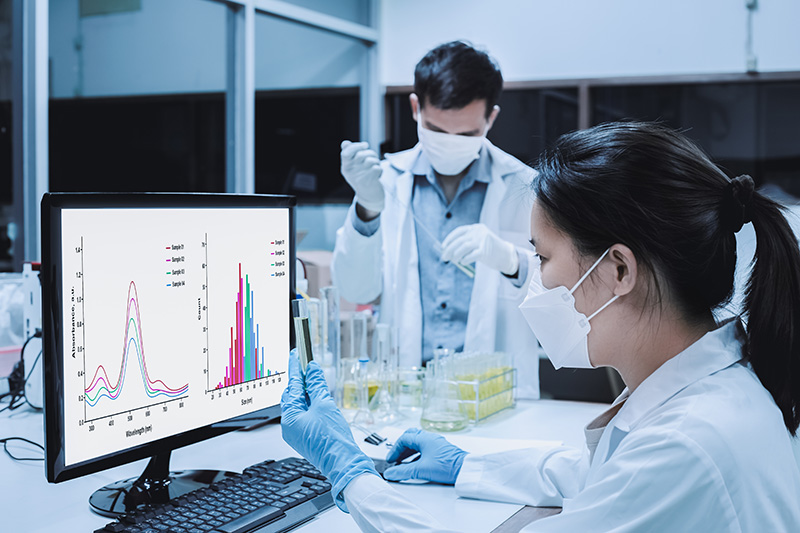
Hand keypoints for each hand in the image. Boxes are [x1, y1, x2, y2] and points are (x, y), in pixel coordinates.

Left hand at [281, 353, 377, 510]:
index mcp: (289, 418)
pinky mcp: (306, 437)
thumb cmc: (333, 440)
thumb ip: (316, 385)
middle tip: (308, 365)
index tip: (297, 354)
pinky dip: (311, 404)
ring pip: (299, 406)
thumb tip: (312, 369)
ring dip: (307, 392)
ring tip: (316, 380)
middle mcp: (289, 426)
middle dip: (301, 380)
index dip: (295, 368)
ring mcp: (297, 433)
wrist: (344, 464)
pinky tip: (320, 398)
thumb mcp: (325, 405)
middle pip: (293, 396)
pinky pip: (305, 416)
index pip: (292, 386)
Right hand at [341, 140, 383, 212]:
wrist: (369, 197)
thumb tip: (345, 142)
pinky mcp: (368, 182)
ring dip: (377, 162)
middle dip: (371, 153)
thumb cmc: (362, 178)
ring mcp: (359, 177)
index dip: (356, 146)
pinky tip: (378, 175)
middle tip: (374, 159)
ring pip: (371, 160)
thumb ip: (350, 154)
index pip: (345, 152)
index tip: (365, 145)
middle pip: (361, 154)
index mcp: (345, 166)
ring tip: (375, 167)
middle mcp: (350, 172)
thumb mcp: (353, 167)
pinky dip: (380, 170)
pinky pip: (377, 168)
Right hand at [383, 428, 467, 484]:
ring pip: (418, 443)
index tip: (391, 459)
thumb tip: (391, 473)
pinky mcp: (441, 451)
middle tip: (395, 457)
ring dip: (408, 452)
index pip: (404, 439)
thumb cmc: (448, 466)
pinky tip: (416, 465)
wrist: (466, 470)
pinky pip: (425, 449)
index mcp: (424, 438)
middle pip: (411, 437)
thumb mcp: (421, 470)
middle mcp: (430, 438)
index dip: (394, 449)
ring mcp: (437, 444)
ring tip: (403, 463)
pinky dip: (417, 455)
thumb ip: (404, 472)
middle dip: (401, 448)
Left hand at [441, 223, 518, 275]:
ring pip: (464, 247)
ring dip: (456, 255)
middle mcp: (479, 232)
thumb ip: (465, 244)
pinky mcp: (485, 250)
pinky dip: (465, 259)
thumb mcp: (478, 243)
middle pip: (460, 240)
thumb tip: (448, 251)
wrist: (506, 255)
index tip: (443, 247)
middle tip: (444, 257)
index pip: (459, 231)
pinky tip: (462, 263)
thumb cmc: (489, 250)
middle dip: (449, 249)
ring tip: (453, 261)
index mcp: (476, 228)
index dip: (449, 239)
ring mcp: (483, 240)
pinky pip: (471, 255)